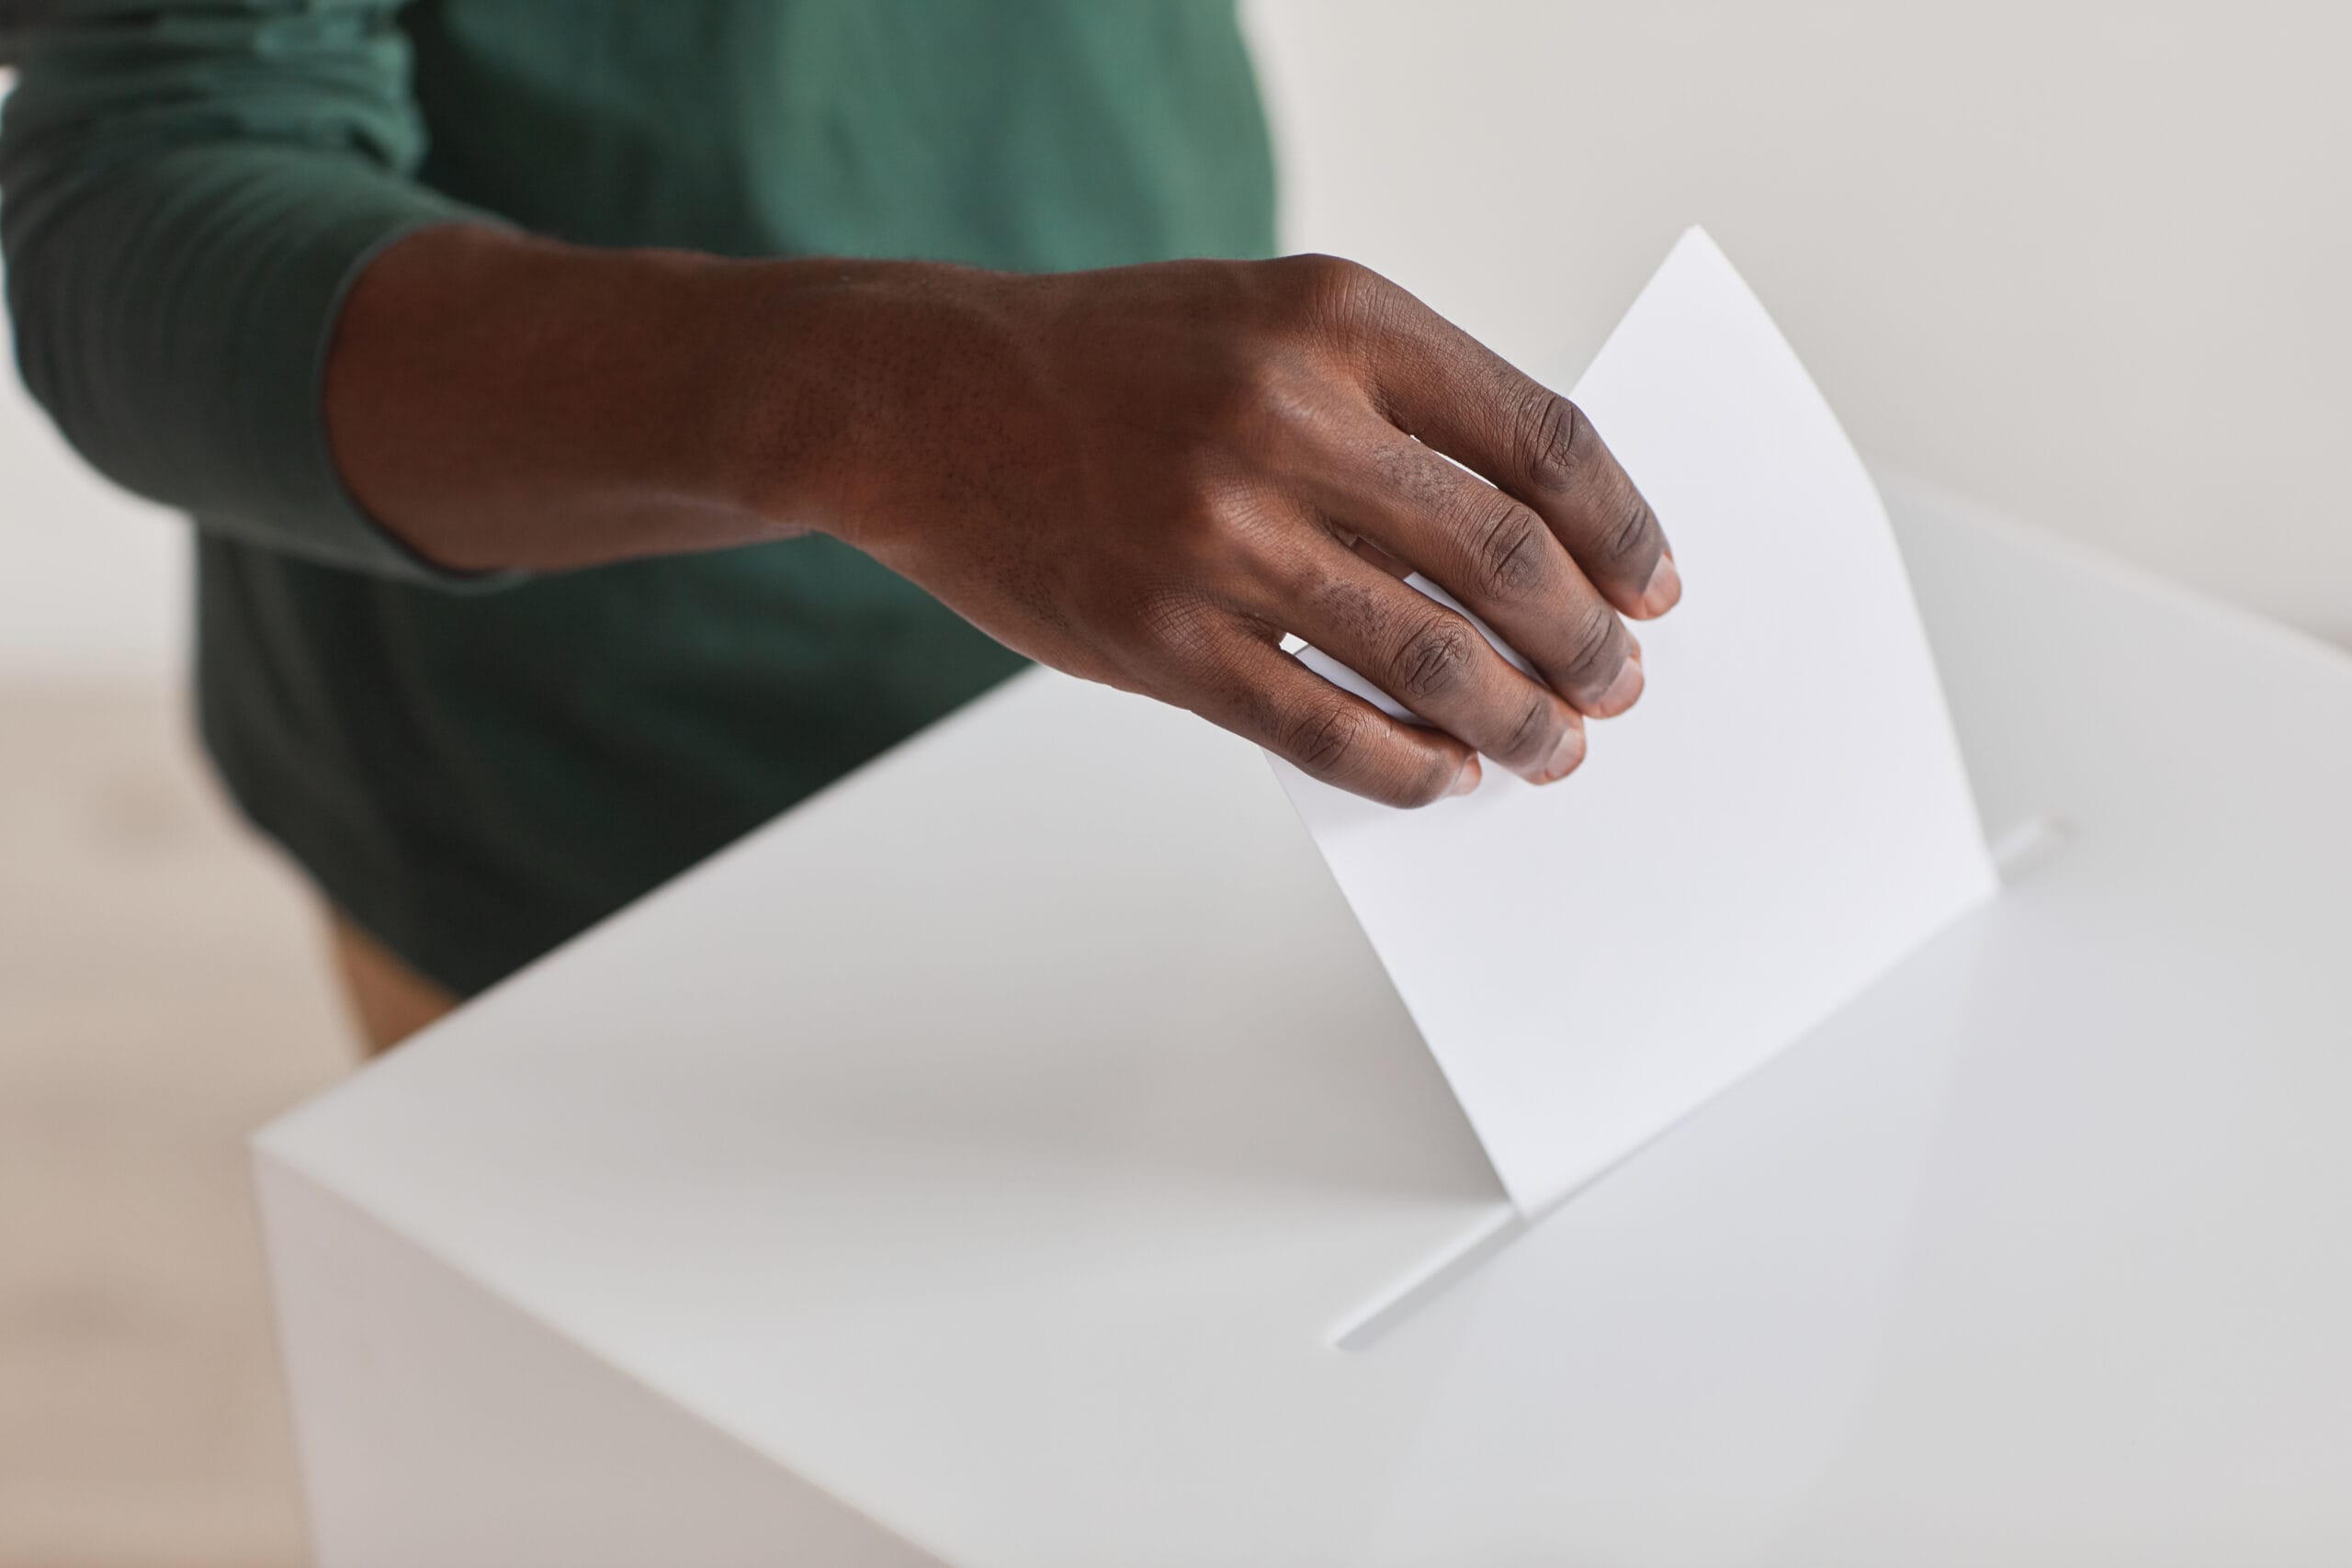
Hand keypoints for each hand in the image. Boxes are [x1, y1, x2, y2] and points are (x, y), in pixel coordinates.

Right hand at [329, 232, 1676, 808]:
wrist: (917, 399)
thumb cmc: (1109, 363)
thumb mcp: (1267, 322)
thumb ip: (1398, 406)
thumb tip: (1530, 543)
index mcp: (1339, 319)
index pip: (1541, 437)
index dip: (1623, 526)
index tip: (1657, 583)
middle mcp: (1289, 418)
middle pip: (1506, 559)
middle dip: (1587, 642)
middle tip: (1620, 686)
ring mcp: (1222, 535)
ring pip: (1431, 658)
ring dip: (1518, 721)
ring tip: (1554, 749)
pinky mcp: (1163, 638)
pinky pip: (1325, 728)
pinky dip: (1407, 766)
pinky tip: (1443, 778)